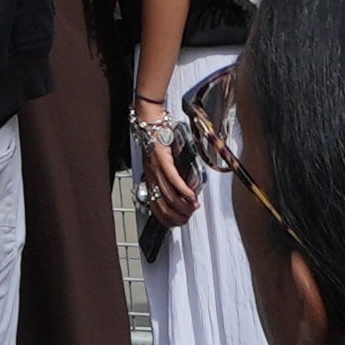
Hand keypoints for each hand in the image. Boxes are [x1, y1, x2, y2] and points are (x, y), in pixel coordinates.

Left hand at [128, 104, 202, 233]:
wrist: (150, 121)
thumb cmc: (157, 141)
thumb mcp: (160, 163)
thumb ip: (168, 177)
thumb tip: (183, 190)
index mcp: (150, 180)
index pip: (156, 208)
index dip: (168, 219)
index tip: (180, 222)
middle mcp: (151, 177)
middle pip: (163, 205)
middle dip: (178, 215)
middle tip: (190, 216)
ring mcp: (156, 169)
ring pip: (169, 194)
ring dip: (183, 204)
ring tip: (194, 207)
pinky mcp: (162, 159)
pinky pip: (173, 179)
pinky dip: (183, 189)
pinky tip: (191, 195)